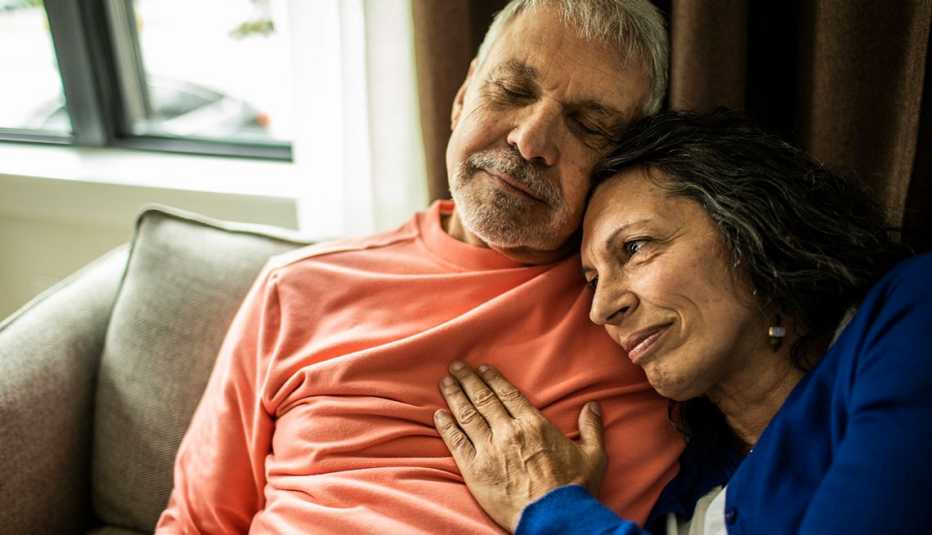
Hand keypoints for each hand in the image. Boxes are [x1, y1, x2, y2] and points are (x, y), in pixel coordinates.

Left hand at [433, 361, 606, 532]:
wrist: (555, 517)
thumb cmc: (574, 488)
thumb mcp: (593, 455)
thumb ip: (591, 428)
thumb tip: (593, 406)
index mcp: (534, 425)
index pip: (507, 394)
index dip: (493, 378)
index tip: (481, 368)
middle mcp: (509, 432)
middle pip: (483, 399)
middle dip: (468, 380)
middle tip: (456, 366)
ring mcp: (489, 450)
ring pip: (467, 415)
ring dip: (454, 396)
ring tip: (445, 382)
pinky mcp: (475, 470)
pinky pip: (457, 443)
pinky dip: (446, 427)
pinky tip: (439, 415)